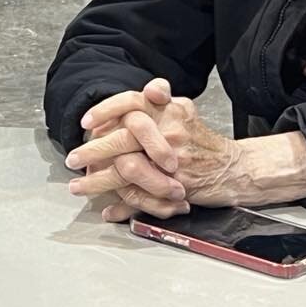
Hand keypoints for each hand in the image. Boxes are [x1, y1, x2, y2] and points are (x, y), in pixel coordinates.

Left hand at [65, 79, 305, 221]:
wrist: (233, 168)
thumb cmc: (200, 140)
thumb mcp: (182, 110)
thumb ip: (158, 101)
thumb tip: (137, 96)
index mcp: (169, 110)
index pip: (132, 102)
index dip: (106, 109)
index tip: (86, 122)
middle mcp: (170, 131)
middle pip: (123, 138)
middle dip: (93, 150)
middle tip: (72, 159)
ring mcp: (173, 161)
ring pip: (126, 170)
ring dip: (98, 182)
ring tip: (78, 186)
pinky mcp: (176, 188)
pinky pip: (142, 198)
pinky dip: (123, 207)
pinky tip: (107, 210)